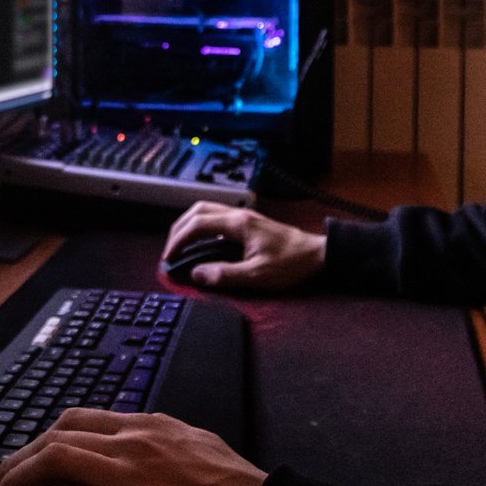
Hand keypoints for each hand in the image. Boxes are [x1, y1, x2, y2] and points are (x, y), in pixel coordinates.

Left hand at [0, 408, 264, 485]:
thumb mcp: (204, 453)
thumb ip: (169, 450)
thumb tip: (146, 466)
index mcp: (156, 426)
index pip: (84, 419)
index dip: (45, 438)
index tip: (27, 456)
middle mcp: (138, 441)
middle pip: (57, 435)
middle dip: (17, 459)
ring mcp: (134, 478)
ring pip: (52, 464)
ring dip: (14, 484)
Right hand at [162, 202, 324, 289]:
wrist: (317, 255)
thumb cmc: (292, 263)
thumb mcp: (257, 276)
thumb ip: (225, 275)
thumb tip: (196, 274)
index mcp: (238, 224)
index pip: (196, 224)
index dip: (178, 240)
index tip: (168, 257)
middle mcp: (239, 215)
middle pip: (197, 210)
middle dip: (178, 228)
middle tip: (170, 249)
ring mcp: (244, 217)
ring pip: (207, 210)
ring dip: (189, 225)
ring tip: (180, 245)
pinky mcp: (249, 224)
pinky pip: (217, 217)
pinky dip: (202, 226)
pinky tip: (202, 243)